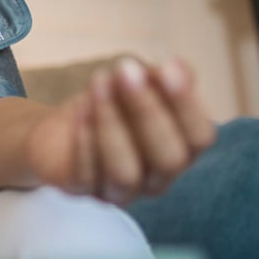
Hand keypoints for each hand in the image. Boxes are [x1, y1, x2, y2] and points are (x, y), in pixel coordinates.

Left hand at [24, 56, 215, 205]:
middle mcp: (157, 179)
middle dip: (148, 111)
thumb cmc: (110, 104)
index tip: (168, 67)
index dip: (187, 105)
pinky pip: (86, 175)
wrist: (59, 130)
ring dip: (112, 124)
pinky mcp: (82, 191)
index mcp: (180, 151)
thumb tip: (178, 68)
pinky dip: (84, 140)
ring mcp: (119, 191)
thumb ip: (160, 78)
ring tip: (99, 82)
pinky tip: (79, 108)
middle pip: (168, 159)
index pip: (199, 138)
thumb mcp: (135, 83)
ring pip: (125, 172)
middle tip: (126, 70)